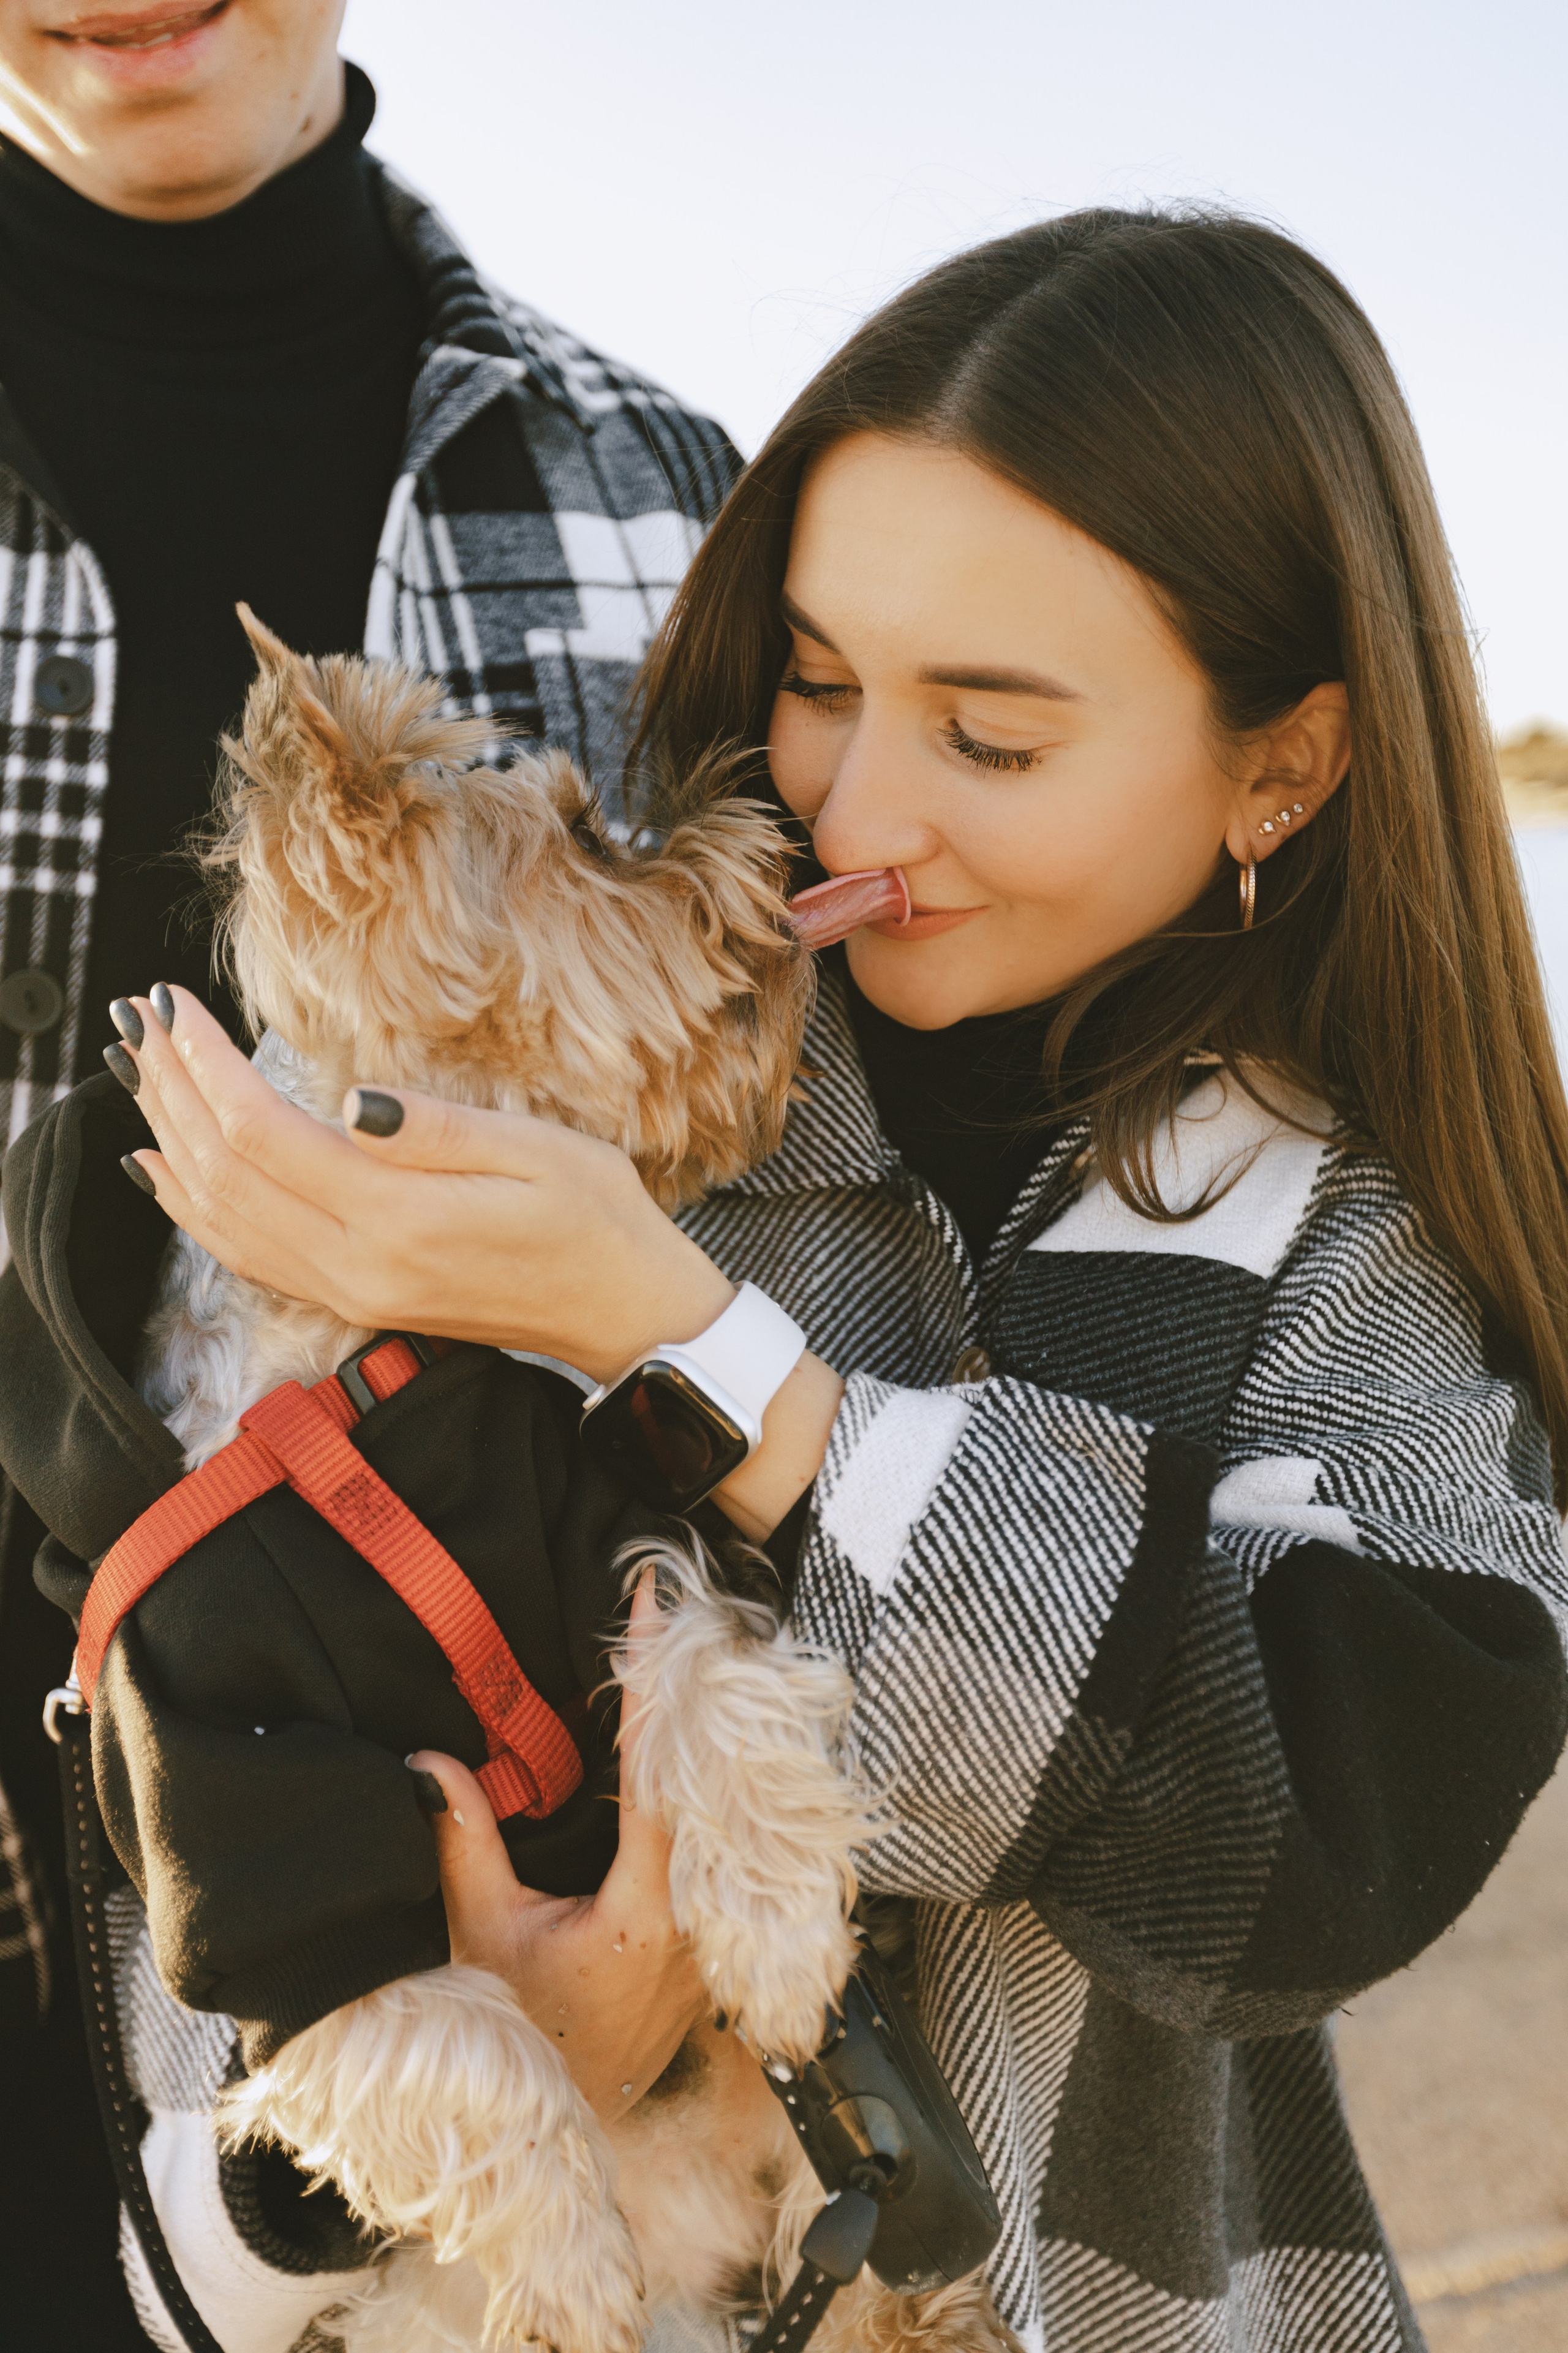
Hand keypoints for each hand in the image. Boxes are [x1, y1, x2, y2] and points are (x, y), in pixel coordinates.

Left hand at [115, 987, 731, 1384]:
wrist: (627, 1317)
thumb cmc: (597, 1222)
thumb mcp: (541, 1152)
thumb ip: (437, 1129)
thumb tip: (348, 1099)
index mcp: (402, 1219)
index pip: (263, 1133)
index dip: (207, 1064)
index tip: (177, 1003)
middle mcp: (358, 1267)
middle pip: (223, 1173)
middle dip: (169, 1088)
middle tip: (134, 1018)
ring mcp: (350, 1292)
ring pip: (220, 1217)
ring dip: (168, 1138)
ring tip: (134, 1071)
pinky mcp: (353, 1300)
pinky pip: (243, 1255)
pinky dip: (190, 1205)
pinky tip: (163, 1166)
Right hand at [410, 1576, 703, 2120]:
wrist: (565, 2124)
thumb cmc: (522, 2038)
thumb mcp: (482, 1938)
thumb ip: (461, 1846)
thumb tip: (427, 1764)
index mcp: (647, 1909)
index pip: (659, 1771)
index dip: (655, 1686)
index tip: (654, 1611)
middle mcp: (697, 1915)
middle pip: (706, 1775)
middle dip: (688, 1689)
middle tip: (675, 1614)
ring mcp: (714, 1929)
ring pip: (720, 1808)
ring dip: (697, 1737)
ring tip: (679, 1657)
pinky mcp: (712, 1940)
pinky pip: (718, 1843)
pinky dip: (701, 1786)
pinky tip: (688, 1743)